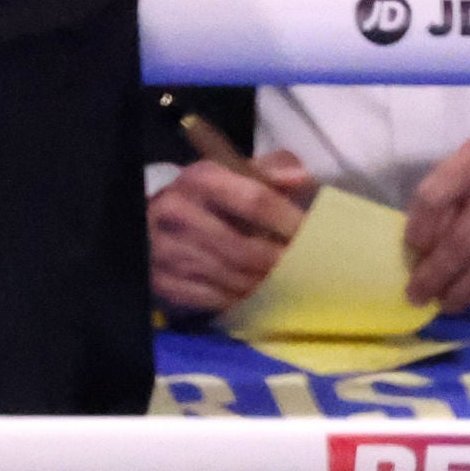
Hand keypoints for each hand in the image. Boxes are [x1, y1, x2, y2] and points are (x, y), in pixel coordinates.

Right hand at [148, 151, 315, 314]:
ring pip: (232, 279)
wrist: (153, 222)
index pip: (255, 201)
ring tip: (287, 285)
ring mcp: (165, 250)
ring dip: (264, 286)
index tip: (316, 237)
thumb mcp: (235, 173)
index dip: (290, 222)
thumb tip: (300, 178)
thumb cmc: (209, 198)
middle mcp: (177, 212)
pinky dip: (240, 300)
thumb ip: (272, 170)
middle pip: (245, 250)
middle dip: (281, 264)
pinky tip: (255, 295)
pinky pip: (214, 300)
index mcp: (200, 179)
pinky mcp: (161, 281)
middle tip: (307, 272)